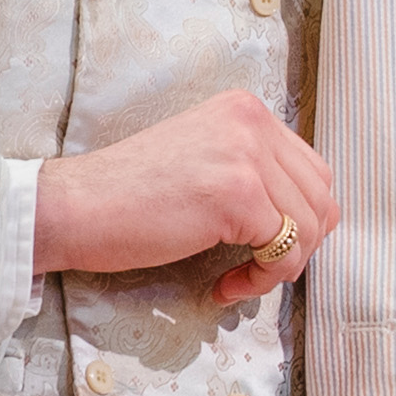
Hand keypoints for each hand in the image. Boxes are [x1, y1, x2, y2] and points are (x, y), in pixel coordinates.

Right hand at [33, 88, 338, 303]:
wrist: (74, 207)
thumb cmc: (128, 196)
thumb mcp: (204, 161)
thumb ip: (253, 170)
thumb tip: (308, 217)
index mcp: (245, 109)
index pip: (312, 169)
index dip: (299, 218)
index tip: (262, 245)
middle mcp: (252, 121)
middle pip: (321, 197)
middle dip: (298, 245)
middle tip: (256, 268)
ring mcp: (247, 155)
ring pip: (310, 226)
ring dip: (280, 266)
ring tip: (237, 279)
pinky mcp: (238, 195)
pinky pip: (284, 250)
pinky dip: (261, 279)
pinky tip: (223, 286)